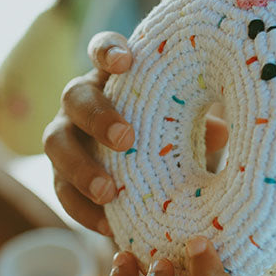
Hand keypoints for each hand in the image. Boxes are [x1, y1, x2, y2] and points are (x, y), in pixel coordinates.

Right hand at [43, 31, 229, 234]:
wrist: (148, 181)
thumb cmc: (171, 136)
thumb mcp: (189, 129)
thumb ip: (200, 126)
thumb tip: (220, 132)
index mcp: (113, 78)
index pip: (102, 49)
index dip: (109, 50)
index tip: (125, 60)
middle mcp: (83, 102)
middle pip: (75, 96)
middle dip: (98, 116)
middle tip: (126, 138)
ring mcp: (66, 137)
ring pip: (55, 144)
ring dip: (81, 167)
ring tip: (108, 192)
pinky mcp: (60, 175)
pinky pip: (62, 191)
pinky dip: (83, 210)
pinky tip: (108, 226)